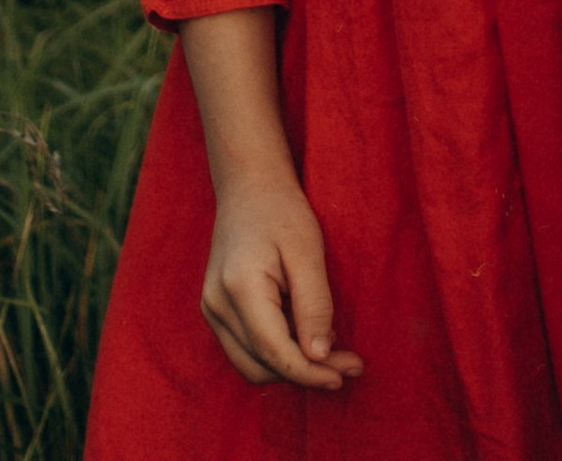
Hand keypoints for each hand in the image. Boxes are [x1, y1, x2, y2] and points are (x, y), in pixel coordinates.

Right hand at [202, 168, 364, 394]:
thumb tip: (319, 357)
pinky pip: (246, 349)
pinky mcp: (216, 311)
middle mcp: (217, 306)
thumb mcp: (308, 250)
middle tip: (350, 365)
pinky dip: (277, 353)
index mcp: (239, 288)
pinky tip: (306, 337)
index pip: (275, 352)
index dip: (311, 372)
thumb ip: (314, 305)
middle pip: (261, 366)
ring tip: (332, 352)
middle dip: (306, 373)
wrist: (248, 186)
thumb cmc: (281, 210)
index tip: (345, 375)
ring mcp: (211, 310)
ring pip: (251, 365)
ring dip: (292, 368)